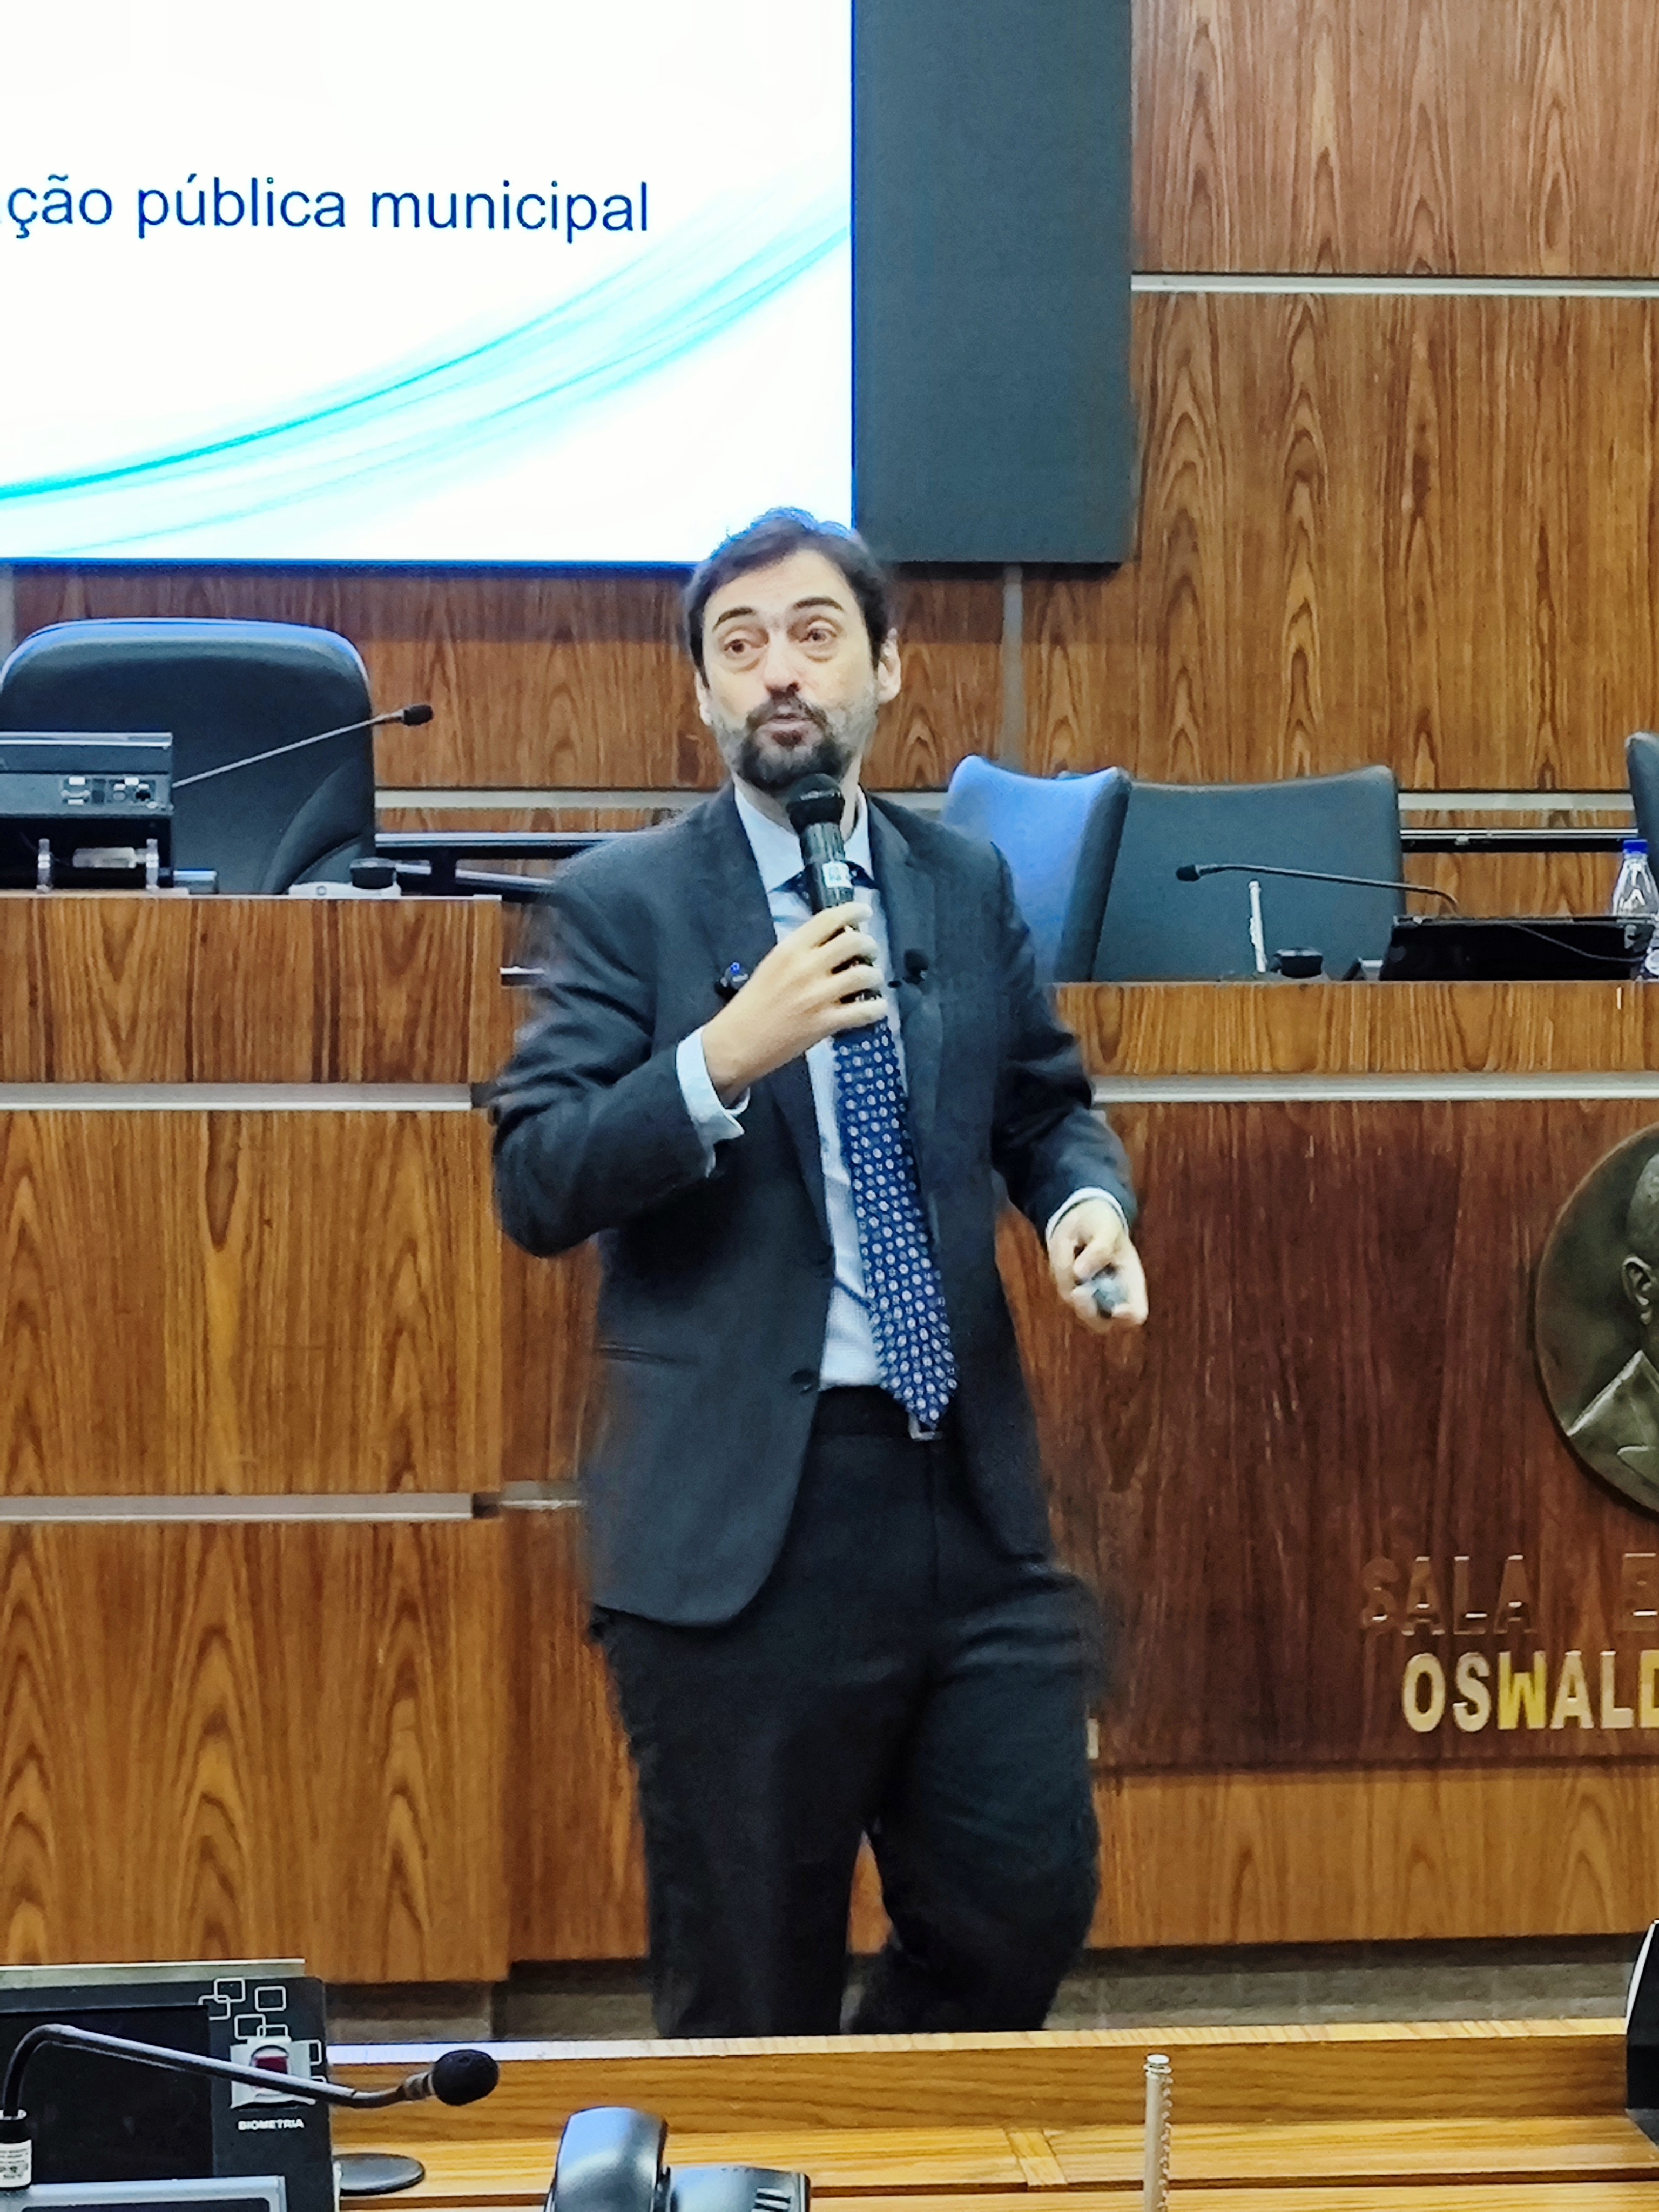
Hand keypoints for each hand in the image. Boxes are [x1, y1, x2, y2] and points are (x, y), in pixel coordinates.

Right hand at [701, 902, 886, 1101]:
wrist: (736, 1043)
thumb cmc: (751, 1004)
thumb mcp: (771, 966)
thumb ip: (799, 953)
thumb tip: (831, 943)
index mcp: (789, 949)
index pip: (829, 919)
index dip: (853, 911)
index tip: (864, 912)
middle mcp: (806, 967)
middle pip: (854, 942)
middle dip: (869, 945)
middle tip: (870, 952)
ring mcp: (818, 996)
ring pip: (865, 975)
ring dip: (875, 975)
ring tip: (872, 980)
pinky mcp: (826, 1023)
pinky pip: (865, 1011)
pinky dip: (876, 1008)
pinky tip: (876, 1007)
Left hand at [1046, 1198, 1147, 1332]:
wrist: (1081, 1216)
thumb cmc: (1101, 1222)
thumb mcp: (1105, 1227)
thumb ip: (1099, 1248)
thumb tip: (1080, 1273)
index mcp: (1131, 1283)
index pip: (1136, 1314)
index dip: (1128, 1317)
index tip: (1117, 1309)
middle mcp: (1112, 1296)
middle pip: (1101, 1323)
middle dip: (1088, 1310)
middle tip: (1077, 1291)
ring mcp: (1091, 1297)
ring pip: (1077, 1305)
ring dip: (1070, 1280)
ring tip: (1072, 1247)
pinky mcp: (1072, 1291)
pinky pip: (1062, 1289)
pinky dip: (1060, 1271)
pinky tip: (1068, 1250)